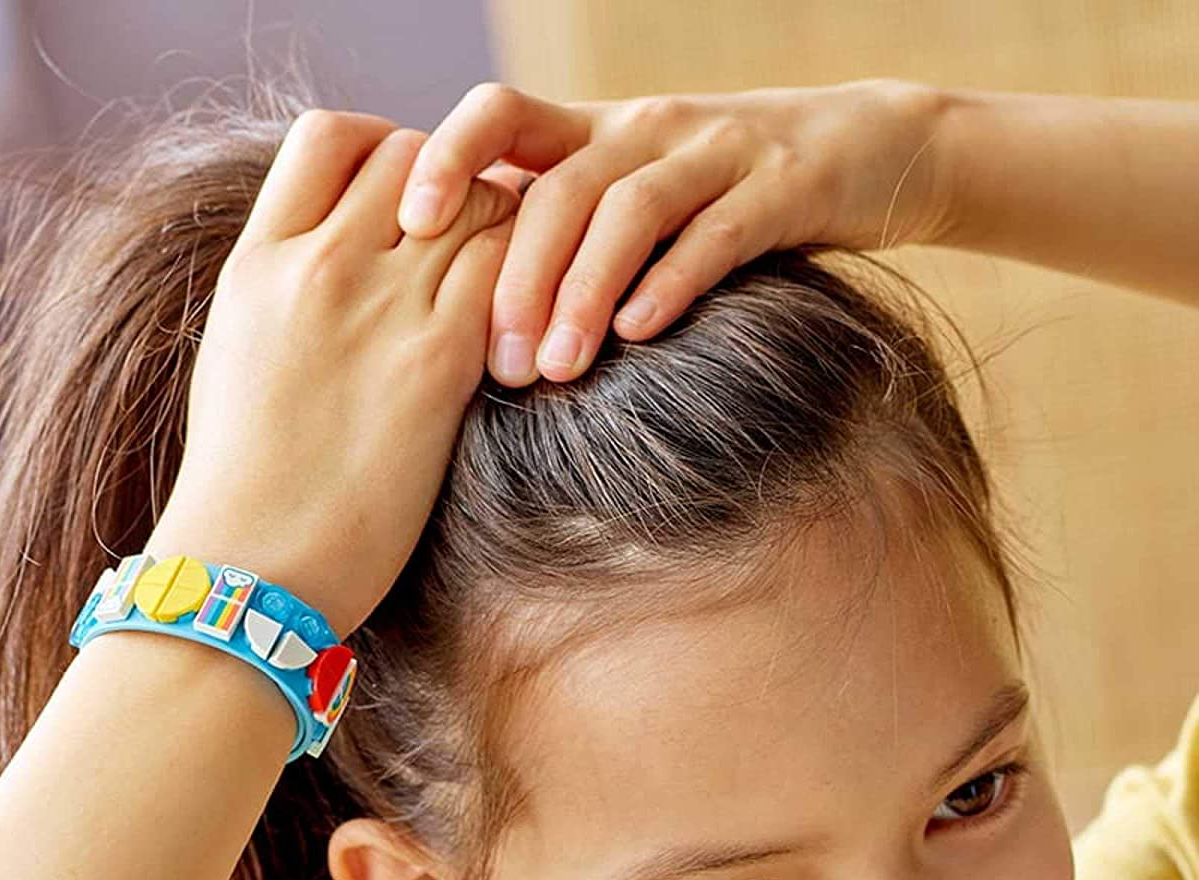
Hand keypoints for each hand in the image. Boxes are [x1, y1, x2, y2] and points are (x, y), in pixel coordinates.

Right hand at [149, 111, 521, 637]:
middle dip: (451, 187)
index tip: (403, 205)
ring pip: (478, 200)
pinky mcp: (439, 363)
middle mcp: (318, 265)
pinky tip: (520, 334)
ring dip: (503, 232)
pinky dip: (529, 285)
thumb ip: (285, 294)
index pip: (330, 136)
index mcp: (257, 262)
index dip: (381, 153)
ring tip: (503, 291)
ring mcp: (380, 309)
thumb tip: (336, 262)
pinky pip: (508, 272)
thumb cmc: (243, 487)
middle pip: (415, 155)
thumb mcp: (238, 359)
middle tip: (468, 253)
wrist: (251, 568)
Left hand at [395, 78, 951, 385]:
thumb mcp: (623, 193)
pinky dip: (673, 281)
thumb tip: (444, 293)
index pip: (502, 114)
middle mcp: (644, 130)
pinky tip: (640, 333)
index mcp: (594, 131)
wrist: (863, 149)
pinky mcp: (780, 189)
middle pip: (562, 189)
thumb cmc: (715, 195)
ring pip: (631, 211)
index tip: (412, 225)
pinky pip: (717, 234)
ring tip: (558, 369)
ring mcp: (715, 153)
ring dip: (585, 292)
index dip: (451, 156)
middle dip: (520, 279)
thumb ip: (548, 227)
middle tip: (499, 366)